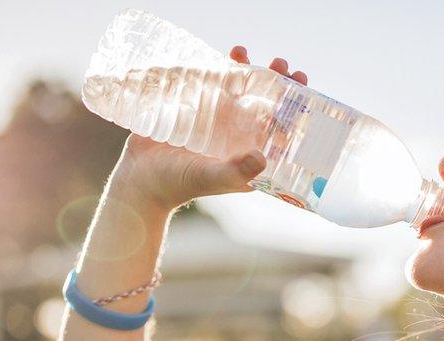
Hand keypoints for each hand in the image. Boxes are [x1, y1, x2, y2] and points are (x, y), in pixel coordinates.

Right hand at [109, 47, 309, 212]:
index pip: (281, 129)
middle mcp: (239, 136)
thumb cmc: (178, 184)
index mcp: (251, 155)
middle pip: (266, 104)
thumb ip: (235, 172)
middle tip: (282, 65)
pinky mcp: (197, 109)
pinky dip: (222, 67)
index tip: (303, 90)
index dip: (295, 110)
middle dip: (277, 83)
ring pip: (241, 90)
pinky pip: (215, 84)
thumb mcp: (210, 178)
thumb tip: (262, 157)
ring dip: (250, 70)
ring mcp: (218, 121)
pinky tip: (228, 55)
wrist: (140, 178)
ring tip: (246, 53)